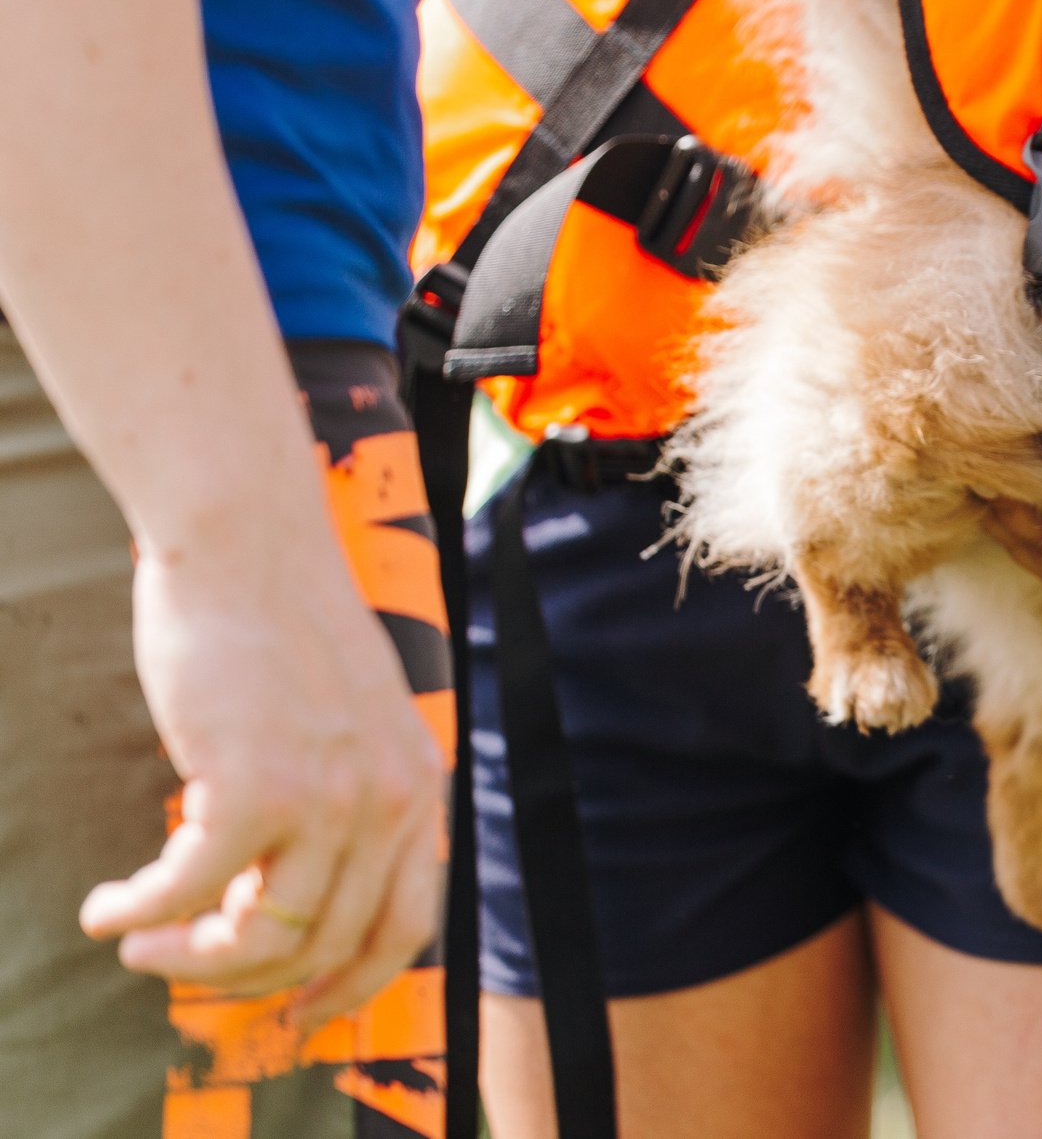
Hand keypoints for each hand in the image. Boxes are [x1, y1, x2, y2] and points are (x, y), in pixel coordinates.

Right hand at [80, 527, 445, 1030]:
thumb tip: (277, 908)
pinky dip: (138, 913)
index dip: (351, 986)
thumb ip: (339, 805)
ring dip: (186, 959)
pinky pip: (188, 894)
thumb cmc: (278, 632)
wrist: (246, 547)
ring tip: (138, 941)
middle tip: (176, 965)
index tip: (298, 1014)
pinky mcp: (254, 786)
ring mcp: (328, 798)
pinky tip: (105, 908)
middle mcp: (388, 801)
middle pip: (324, 947)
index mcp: (417, 788)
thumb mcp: (344, 726)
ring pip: (258, 940)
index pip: (407, 927)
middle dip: (244, 981)